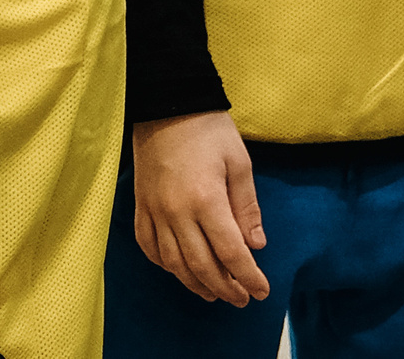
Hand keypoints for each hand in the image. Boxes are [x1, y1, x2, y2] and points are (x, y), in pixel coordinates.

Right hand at [130, 111, 269, 305]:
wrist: (165, 104)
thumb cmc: (208, 130)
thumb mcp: (239, 163)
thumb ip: (247, 208)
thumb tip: (256, 245)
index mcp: (206, 200)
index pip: (231, 253)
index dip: (249, 277)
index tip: (263, 291)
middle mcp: (176, 211)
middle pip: (202, 265)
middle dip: (225, 288)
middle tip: (242, 299)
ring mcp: (154, 209)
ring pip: (173, 262)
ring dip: (195, 283)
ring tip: (214, 293)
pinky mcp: (141, 204)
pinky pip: (148, 245)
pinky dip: (164, 264)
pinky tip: (179, 270)